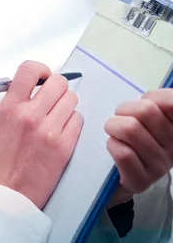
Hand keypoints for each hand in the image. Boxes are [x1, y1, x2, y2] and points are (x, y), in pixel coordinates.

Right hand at [0, 61, 83, 208]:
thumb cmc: (1, 161)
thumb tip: (30, 86)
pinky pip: (78, 120)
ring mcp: (49, 130)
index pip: (29, 70)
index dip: (40, 69)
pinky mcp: (64, 145)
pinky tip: (62, 131)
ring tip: (56, 116)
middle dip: (57, 87)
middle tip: (53, 96)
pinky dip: (72, 122)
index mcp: (9, 108)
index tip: (42, 76)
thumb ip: (13, 102)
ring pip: (71, 100)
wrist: (8, 193)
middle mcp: (29, 115)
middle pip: (57, 82)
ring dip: (66, 105)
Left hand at [105, 88, 172, 205]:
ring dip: (113, 126)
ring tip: (114, 131)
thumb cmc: (129, 137)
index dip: (153, 98)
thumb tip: (143, 98)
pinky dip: (111, 144)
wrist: (116, 174)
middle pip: (146, 111)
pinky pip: (123, 153)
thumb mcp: (142, 116)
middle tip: (120, 117)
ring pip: (130, 129)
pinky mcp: (141, 181)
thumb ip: (152, 102)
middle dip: (124, 109)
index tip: (144, 103)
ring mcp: (159, 166)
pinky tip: (114, 147)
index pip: (171, 102)